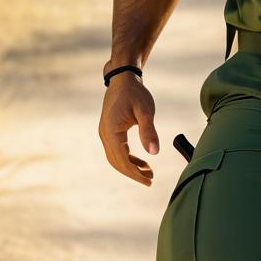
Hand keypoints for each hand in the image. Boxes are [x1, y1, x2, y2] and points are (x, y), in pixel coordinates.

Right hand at [98, 71, 159, 186]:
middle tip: (150, 180)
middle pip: (117, 162)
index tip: (149, 181)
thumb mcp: (145, 110)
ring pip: (115, 158)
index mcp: (112, 131)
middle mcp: (105, 134)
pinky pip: (117, 151)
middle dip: (133, 173)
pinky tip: (141, 161)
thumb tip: (155, 152)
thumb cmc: (135, 93)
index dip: (135, 173)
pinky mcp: (109, 132)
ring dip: (131, 167)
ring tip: (148, 172)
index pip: (122, 160)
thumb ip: (149, 131)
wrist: (123, 79)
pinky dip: (128, 158)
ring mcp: (105, 133)